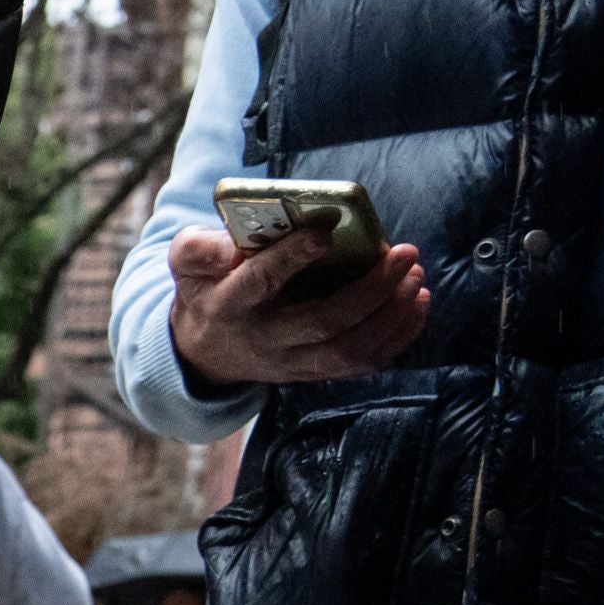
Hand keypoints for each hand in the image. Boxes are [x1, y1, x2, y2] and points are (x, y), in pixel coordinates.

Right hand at [165, 223, 432, 388]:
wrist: (205, 351)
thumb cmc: (207, 290)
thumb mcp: (187, 263)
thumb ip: (199, 246)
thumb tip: (234, 244)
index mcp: (229, 305)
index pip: (260, 282)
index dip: (292, 258)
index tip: (326, 232)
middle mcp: (263, 341)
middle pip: (325, 322)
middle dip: (372, 289)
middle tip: (404, 253)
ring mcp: (291, 363)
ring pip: (350, 349)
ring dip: (392, 314)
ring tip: (415, 277)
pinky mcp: (313, 373)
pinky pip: (363, 364)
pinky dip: (398, 336)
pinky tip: (416, 304)